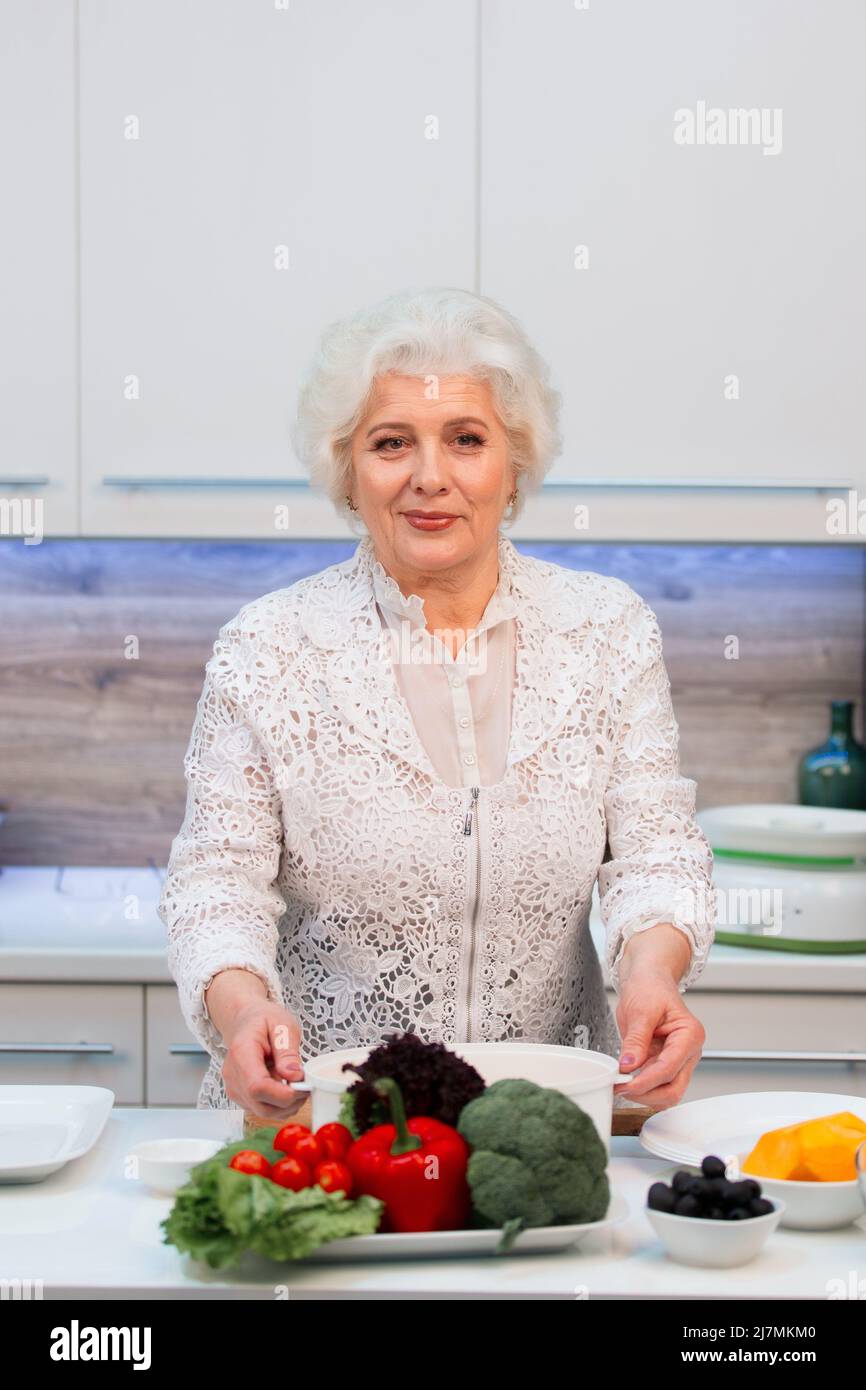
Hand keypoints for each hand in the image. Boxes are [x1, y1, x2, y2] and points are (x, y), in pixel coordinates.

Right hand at [220, 998, 307, 1121]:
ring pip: (263, 1112)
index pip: (257, 1087)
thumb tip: (294, 1077)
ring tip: (297, 1084)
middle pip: (261, 1105)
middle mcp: (233, 1074)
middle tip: (306, 1086)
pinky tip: (285, 1086)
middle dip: (289, 1102)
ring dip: (286, 1105)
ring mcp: (235, 1088)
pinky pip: (262, 1109)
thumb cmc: (264, 1020)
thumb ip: (288, 1052)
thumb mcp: (282, 1026)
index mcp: (241, 1052)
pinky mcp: (241, 1096)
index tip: (303, 1085)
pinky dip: (279, 1104)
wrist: (246, 1021)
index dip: (282, 1094)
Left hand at [613, 925, 704, 1108]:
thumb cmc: (650, 988)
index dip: (646, 1081)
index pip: (669, 1068)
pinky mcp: (665, 1064)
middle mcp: (689, 1052)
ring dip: (644, 1095)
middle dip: (646, 1094)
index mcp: (689, 1035)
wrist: (649, 980)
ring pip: (666, 1093)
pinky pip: (656, 1085)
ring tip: (619, 1085)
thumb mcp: (640, 1010)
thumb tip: (629, 1066)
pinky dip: (641, 1088)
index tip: (624, 1084)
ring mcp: (679, 1060)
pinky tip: (624, 1081)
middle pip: (673, 1089)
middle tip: (619, 1088)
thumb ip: (636, 1040)